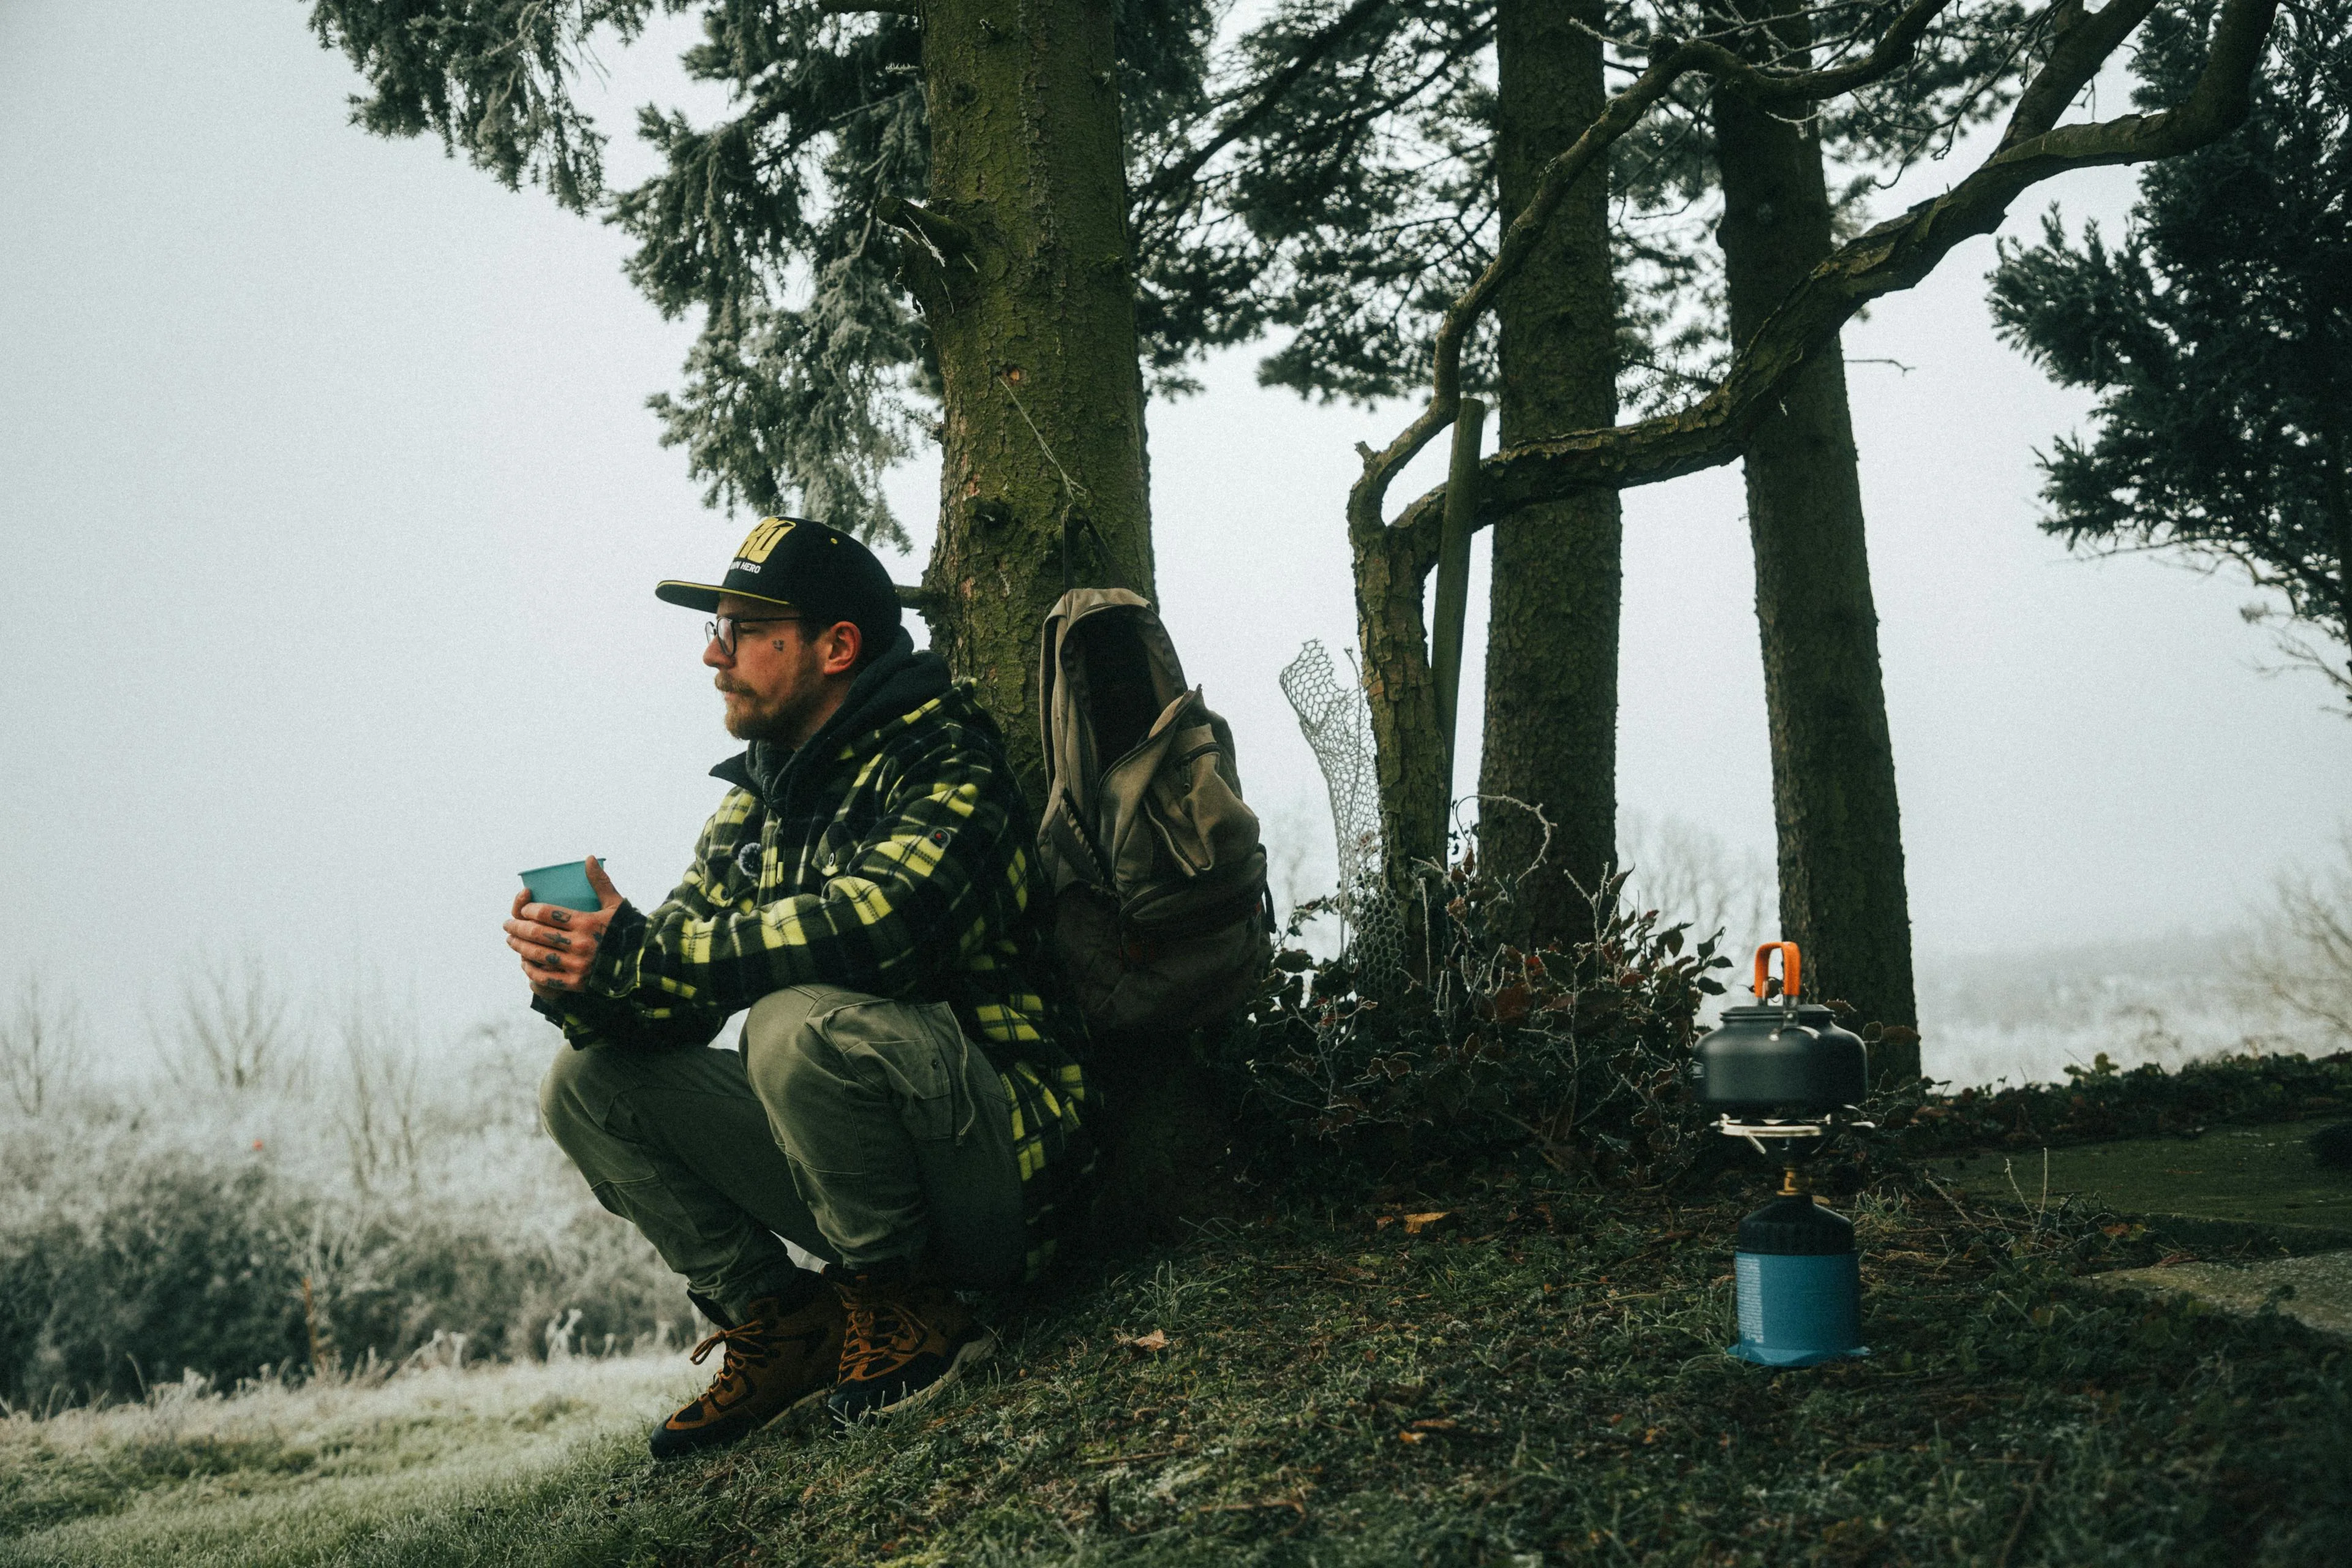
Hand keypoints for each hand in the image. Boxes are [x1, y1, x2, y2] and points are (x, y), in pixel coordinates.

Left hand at [505, 856, 622, 994]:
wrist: (640, 964)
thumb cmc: (625, 930)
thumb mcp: (615, 905)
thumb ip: (600, 883)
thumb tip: (589, 858)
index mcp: (587, 923)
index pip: (547, 913)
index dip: (529, 910)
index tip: (523, 909)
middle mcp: (580, 944)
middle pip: (537, 933)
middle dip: (517, 927)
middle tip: (507, 924)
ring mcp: (577, 965)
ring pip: (537, 954)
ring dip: (519, 946)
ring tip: (511, 940)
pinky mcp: (576, 983)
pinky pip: (545, 977)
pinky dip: (531, 970)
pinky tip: (524, 963)